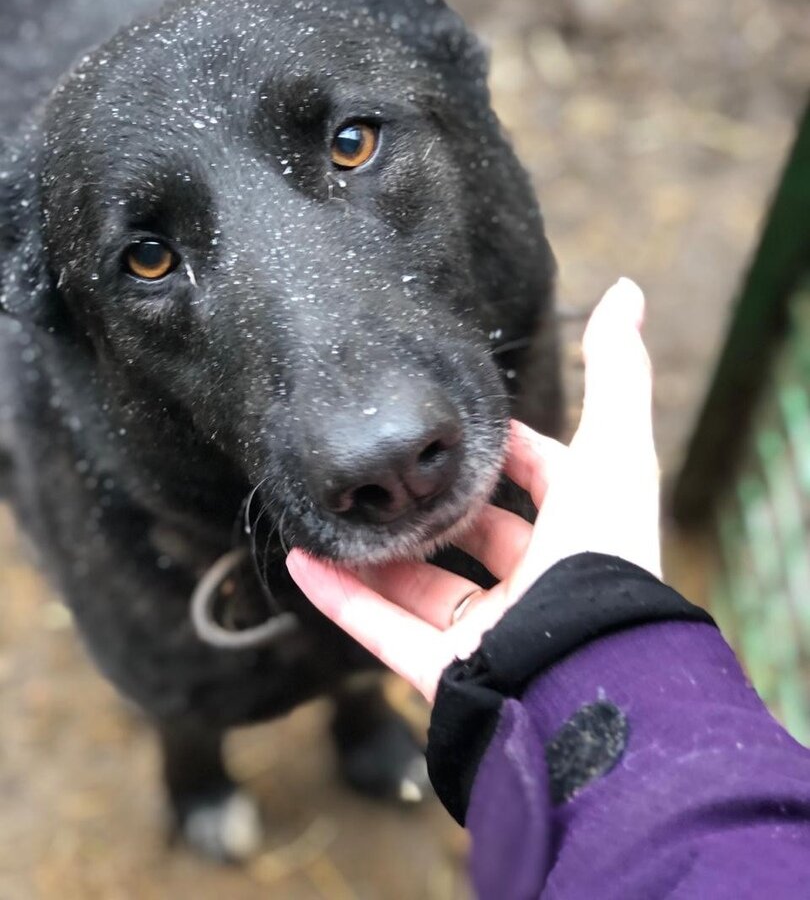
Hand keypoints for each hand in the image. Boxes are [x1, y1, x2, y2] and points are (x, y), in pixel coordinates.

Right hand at [286, 278, 660, 701]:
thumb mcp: (613, 449)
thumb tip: (627, 290)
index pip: (541, 481)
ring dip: (374, 553)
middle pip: (476, 539)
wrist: (581, 674)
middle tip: (389, 468)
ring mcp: (489, 637)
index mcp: (577, 537)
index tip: (458, 424)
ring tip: (332, 510)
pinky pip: (380, 632)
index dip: (505, 449)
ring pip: (420, 589)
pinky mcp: (445, 676)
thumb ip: (614, 374)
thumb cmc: (601, 553)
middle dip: (432, 504)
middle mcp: (537, 588)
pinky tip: (300, 560)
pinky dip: (339, 598)